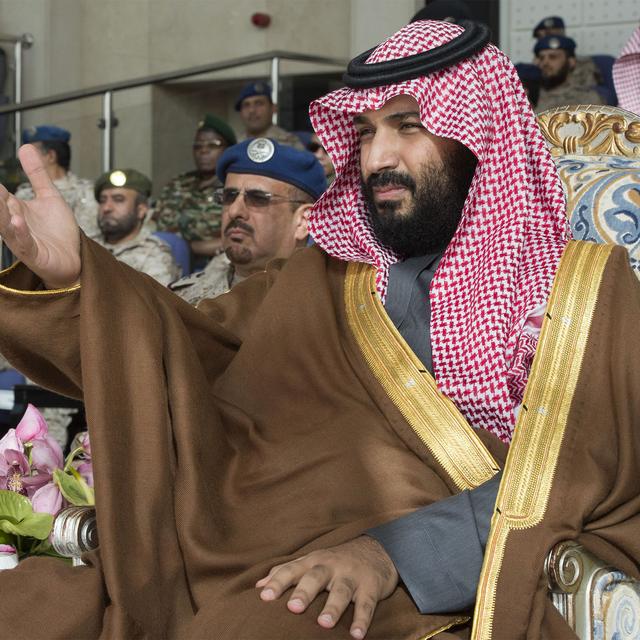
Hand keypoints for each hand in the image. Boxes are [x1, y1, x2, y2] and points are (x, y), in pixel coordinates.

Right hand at [0, 144, 80, 288]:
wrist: (74, 259)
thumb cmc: (59, 231)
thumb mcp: (50, 197)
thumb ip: (37, 174)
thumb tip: (25, 146)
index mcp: (14, 208)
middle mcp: (14, 222)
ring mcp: (22, 239)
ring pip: (5, 225)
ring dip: (0, 213)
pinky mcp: (33, 253)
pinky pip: (23, 242)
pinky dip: (19, 231)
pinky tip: (17, 220)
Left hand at [256, 536, 398, 638]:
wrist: (375, 550)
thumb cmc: (334, 562)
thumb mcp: (311, 561)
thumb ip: (286, 571)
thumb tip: (257, 586)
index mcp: (313, 561)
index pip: (291, 570)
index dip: (277, 582)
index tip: (263, 597)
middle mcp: (331, 566)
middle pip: (315, 577)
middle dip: (304, 591)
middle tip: (293, 608)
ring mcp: (352, 575)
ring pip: (341, 590)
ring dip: (333, 607)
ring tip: (324, 624)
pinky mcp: (370, 586)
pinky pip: (367, 604)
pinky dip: (362, 619)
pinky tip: (357, 635)